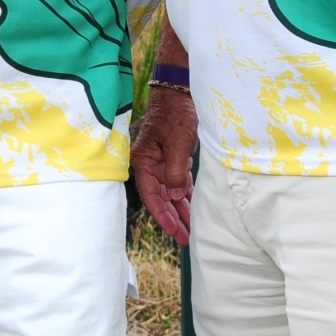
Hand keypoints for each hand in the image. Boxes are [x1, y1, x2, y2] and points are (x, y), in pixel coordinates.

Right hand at [131, 85, 197, 243]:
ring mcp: (162, 163)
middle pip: (161, 198)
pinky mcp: (174, 160)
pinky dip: (185, 197)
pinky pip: (178, 184)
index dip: (162, 215)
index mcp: (143, 161)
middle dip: (172, 219)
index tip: (174, 231)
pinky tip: (192, 210)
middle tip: (185, 239)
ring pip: (171, 194)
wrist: (180, 96)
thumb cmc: (175, 115)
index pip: (151, 195)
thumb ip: (175, 171)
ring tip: (191, 230)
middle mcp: (150, 166)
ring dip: (180, 211)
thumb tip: (175, 195)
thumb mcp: (176, 143)